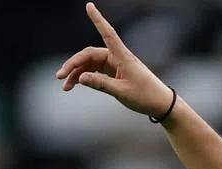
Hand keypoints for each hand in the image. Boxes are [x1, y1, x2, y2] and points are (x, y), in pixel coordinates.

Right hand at [56, 3, 174, 117]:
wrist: (161, 105)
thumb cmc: (146, 97)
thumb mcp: (121, 92)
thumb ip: (100, 84)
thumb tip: (80, 78)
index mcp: (122, 57)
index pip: (108, 34)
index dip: (98, 20)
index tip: (89, 5)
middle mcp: (117, 58)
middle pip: (89, 55)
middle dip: (73, 65)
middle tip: (60, 77)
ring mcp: (115, 65)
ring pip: (90, 64)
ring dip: (77, 74)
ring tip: (66, 87)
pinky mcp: (115, 73)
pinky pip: (95, 71)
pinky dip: (85, 77)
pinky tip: (74, 85)